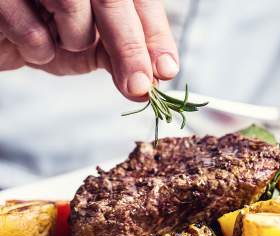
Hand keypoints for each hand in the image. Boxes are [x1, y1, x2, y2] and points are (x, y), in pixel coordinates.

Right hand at [0, 0, 178, 99]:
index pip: (139, 0)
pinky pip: (31, 27)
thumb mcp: (94, 47)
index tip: (166, 70)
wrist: (5, 35)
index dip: (155, 35)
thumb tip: (148, 85)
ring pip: (72, 4)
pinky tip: (31, 45)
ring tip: (59, 41)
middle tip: (140, 87)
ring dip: (73, 40)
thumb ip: (121, 57)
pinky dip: (38, 49)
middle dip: (130, 49)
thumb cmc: (53, 35)